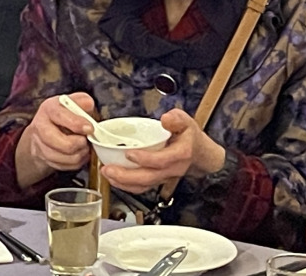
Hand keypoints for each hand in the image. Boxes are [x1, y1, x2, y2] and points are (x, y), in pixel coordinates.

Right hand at [21, 93, 94, 173]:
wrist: (46, 128)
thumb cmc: (63, 114)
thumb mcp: (72, 102)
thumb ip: (81, 101)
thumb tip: (88, 104)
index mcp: (48, 109)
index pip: (60, 116)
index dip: (76, 123)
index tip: (90, 128)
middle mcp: (41, 126)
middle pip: (57, 142)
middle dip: (76, 144)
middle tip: (86, 140)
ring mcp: (40, 144)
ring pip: (61, 157)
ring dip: (78, 154)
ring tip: (85, 147)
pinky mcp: (44, 158)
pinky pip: (63, 166)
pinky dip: (76, 162)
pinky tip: (80, 153)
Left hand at [102, 109, 225, 193]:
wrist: (199, 153)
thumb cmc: (189, 136)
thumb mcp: (186, 122)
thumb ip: (177, 119)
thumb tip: (166, 119)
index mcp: (181, 154)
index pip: (162, 160)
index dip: (146, 159)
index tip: (129, 154)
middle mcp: (172, 169)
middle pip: (149, 177)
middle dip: (127, 176)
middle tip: (108, 169)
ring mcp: (164, 177)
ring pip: (144, 185)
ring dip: (123, 183)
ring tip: (107, 174)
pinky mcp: (157, 180)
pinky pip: (142, 187)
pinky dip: (126, 185)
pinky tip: (114, 179)